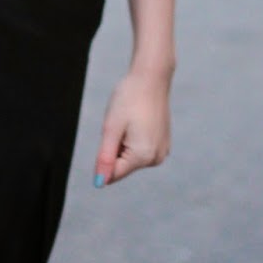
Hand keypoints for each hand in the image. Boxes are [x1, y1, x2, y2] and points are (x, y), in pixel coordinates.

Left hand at [93, 69, 171, 186]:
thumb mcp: (111, 128)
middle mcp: (156, 159)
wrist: (152, 78)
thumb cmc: (128, 99)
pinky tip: (138, 121)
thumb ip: (105, 158)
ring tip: (130, 121)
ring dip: (123, 144)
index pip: (113, 173)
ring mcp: (161, 152)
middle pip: (122, 166)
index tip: (111, 134)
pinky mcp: (163, 144)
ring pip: (130, 158)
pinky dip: (133, 139)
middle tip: (121, 124)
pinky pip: (140, 150)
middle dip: (114, 149)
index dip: (103, 157)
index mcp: (143, 156)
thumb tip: (99, 184)